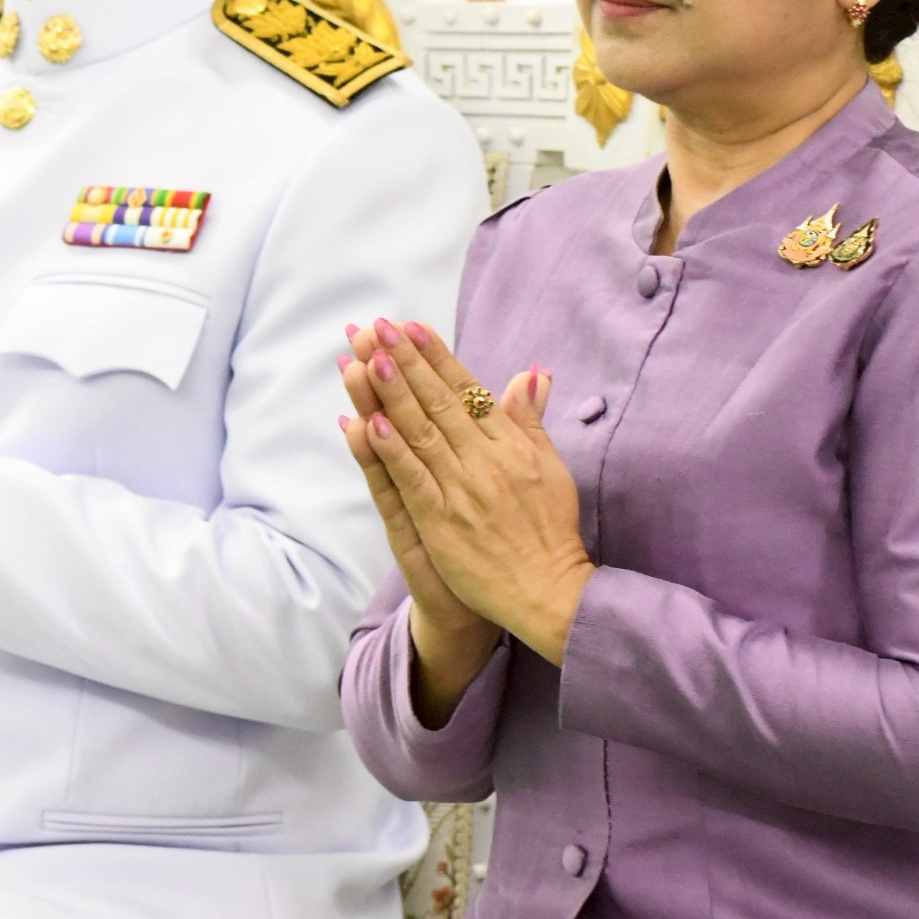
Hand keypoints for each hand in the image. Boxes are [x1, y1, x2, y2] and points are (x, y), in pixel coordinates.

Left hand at [350, 318, 593, 664]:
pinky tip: (369, 423)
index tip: (411, 327)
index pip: (468, 391)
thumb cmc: (550, 529)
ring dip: (392, 394)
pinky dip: (391, 451)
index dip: (437, 357)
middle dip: (407, 362)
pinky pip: (412, 479)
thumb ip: (531, 420)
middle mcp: (485, 460)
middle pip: (439, 402)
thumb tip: (532, 373)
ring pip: (421, 433)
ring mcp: (462, 490)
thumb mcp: (551, 467)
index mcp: (511, 444)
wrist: (549, 591)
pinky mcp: (442, 522)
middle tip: (378, 328)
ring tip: (367, 359)